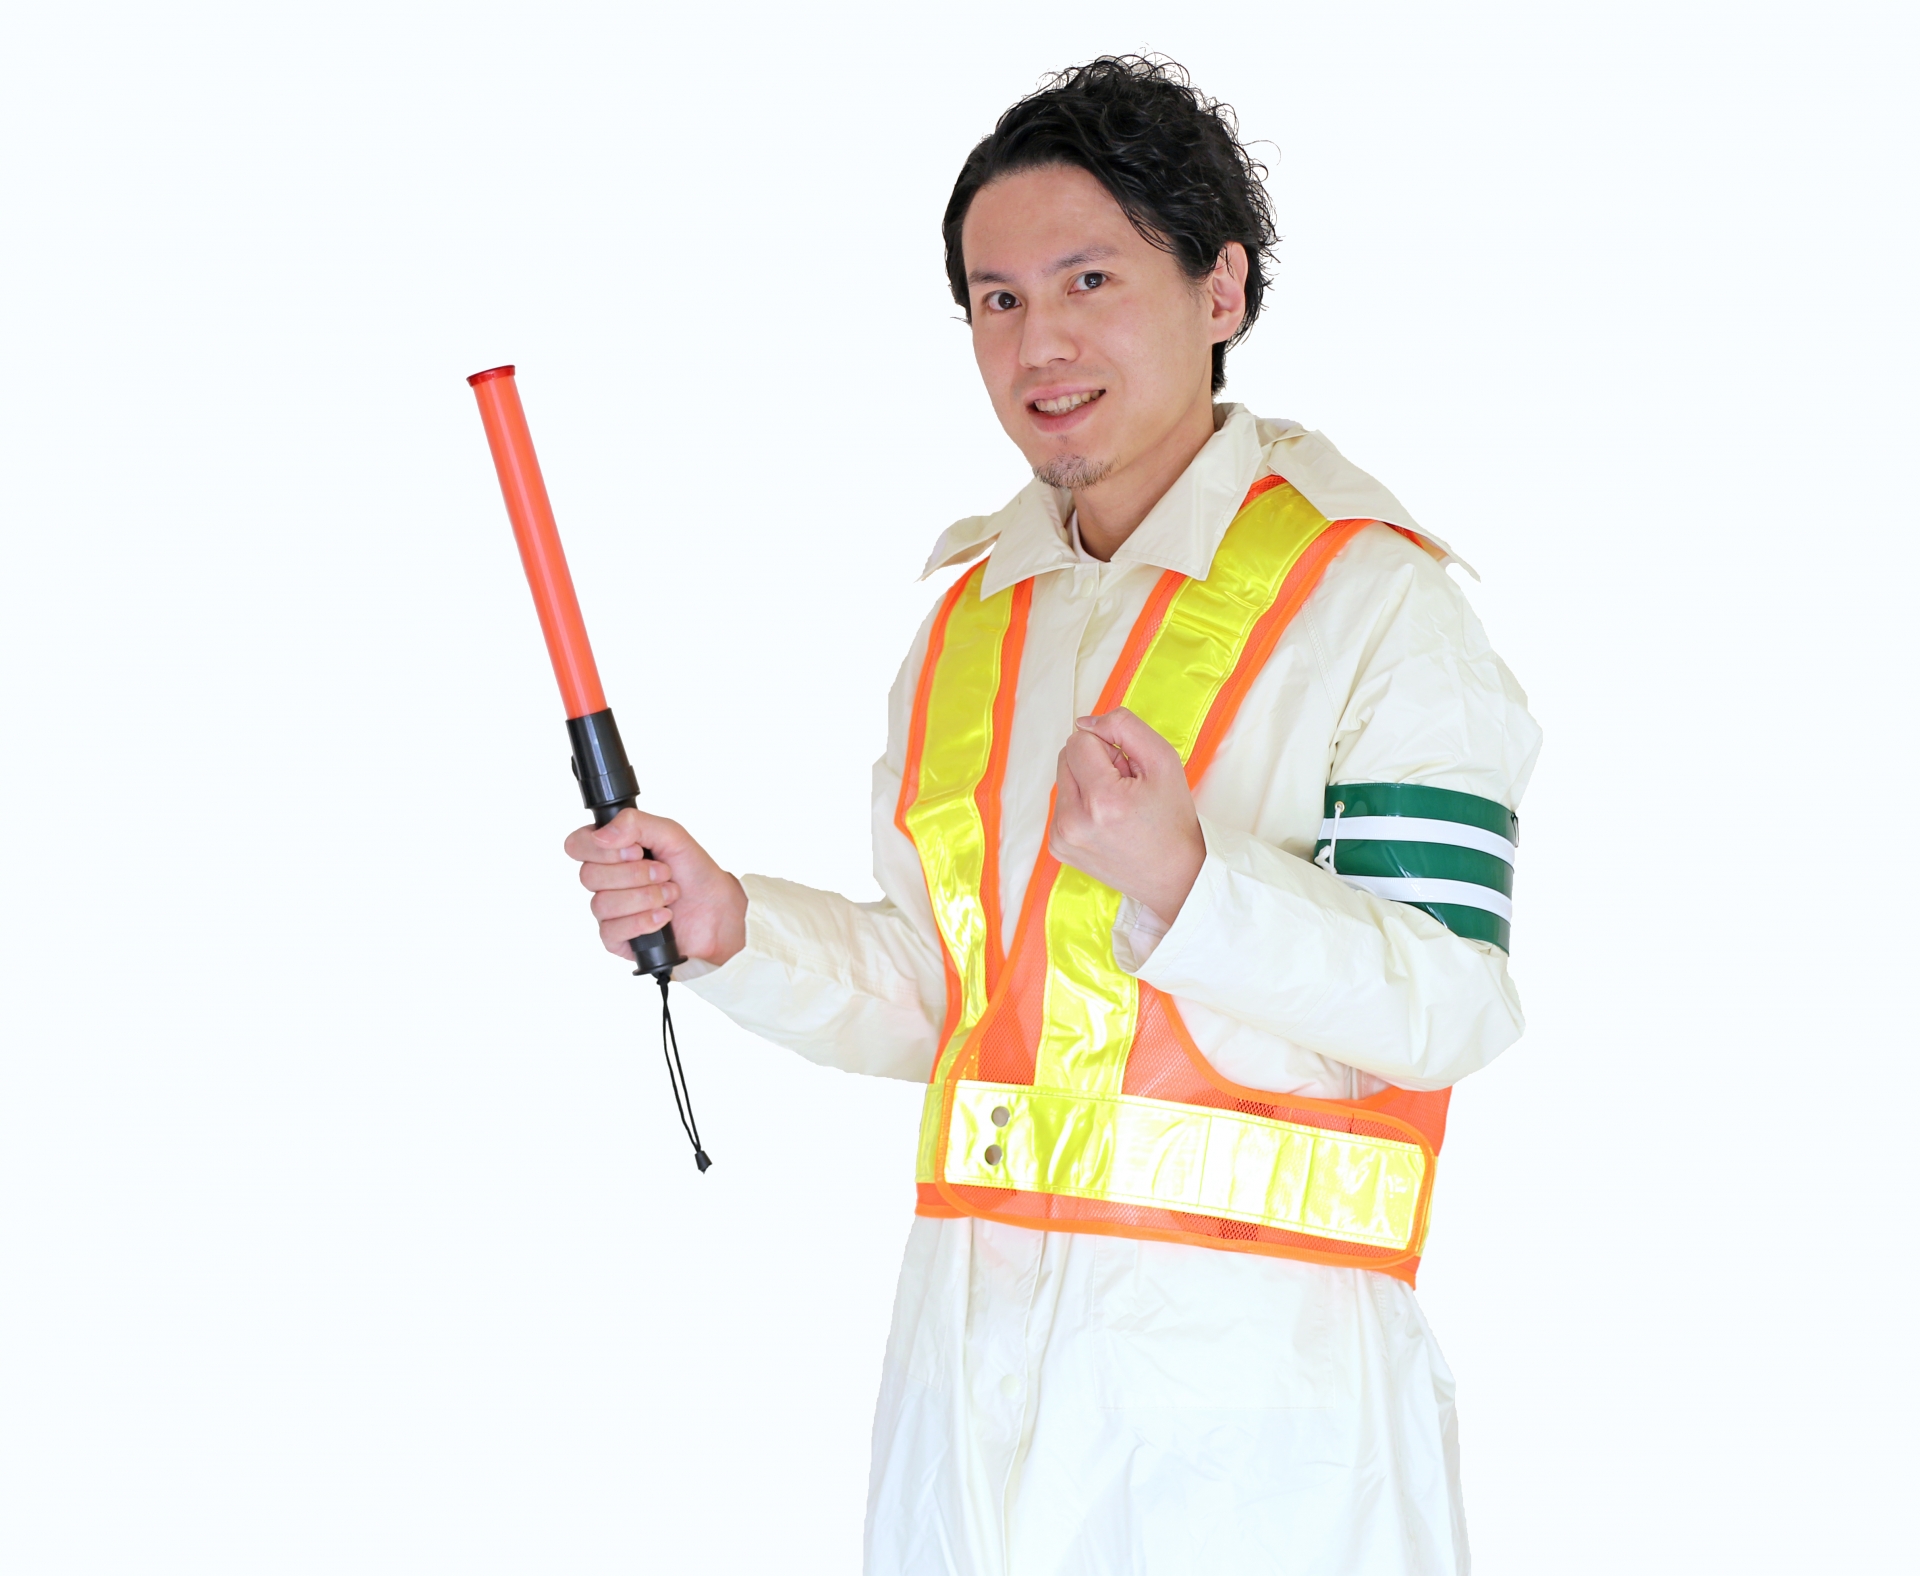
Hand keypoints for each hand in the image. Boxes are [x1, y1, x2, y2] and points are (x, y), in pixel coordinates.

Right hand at [563, 808, 747, 966]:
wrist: (718, 910)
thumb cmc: (694, 872)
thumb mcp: (672, 835)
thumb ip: (636, 823)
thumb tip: (601, 835)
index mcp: (611, 851)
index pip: (577, 845)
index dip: (601, 849)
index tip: (634, 851)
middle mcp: (605, 881)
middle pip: (588, 875)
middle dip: (635, 874)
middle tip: (664, 872)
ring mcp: (609, 911)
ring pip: (601, 904)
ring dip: (644, 897)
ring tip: (670, 894)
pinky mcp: (617, 939)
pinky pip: (611, 931)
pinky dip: (643, 921)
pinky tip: (663, 917)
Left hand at [1050, 708, 1205, 923]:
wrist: (1174, 876)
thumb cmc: (1172, 819)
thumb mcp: (1163, 760)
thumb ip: (1124, 727)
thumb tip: (1084, 722)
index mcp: (1101, 800)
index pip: (1079, 740)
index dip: (1108, 748)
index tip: (1128, 770)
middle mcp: (1072, 821)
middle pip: (1066, 757)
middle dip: (1095, 763)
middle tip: (1125, 788)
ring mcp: (1061, 837)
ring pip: (1063, 778)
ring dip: (1087, 783)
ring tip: (1117, 807)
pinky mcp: (1057, 847)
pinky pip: (1062, 803)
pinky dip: (1082, 805)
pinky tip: (1106, 822)